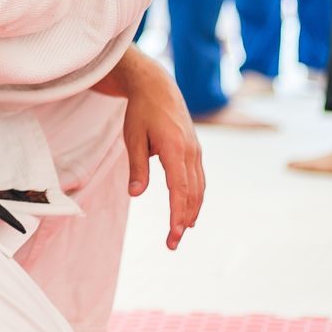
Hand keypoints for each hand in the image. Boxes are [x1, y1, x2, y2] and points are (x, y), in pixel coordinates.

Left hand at [114, 52, 204, 249]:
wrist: (158, 87)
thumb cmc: (142, 111)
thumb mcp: (133, 137)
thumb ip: (137, 167)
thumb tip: (136, 194)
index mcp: (174, 148)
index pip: (179, 189)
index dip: (177, 213)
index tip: (174, 234)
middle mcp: (190, 151)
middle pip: (192, 193)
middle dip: (183, 220)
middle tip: (172, 244)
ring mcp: (195, 151)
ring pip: (199, 188)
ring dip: (191, 212)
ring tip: (181, 233)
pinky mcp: (194, 151)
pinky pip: (198, 179)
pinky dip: (195, 198)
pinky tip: (189, 211)